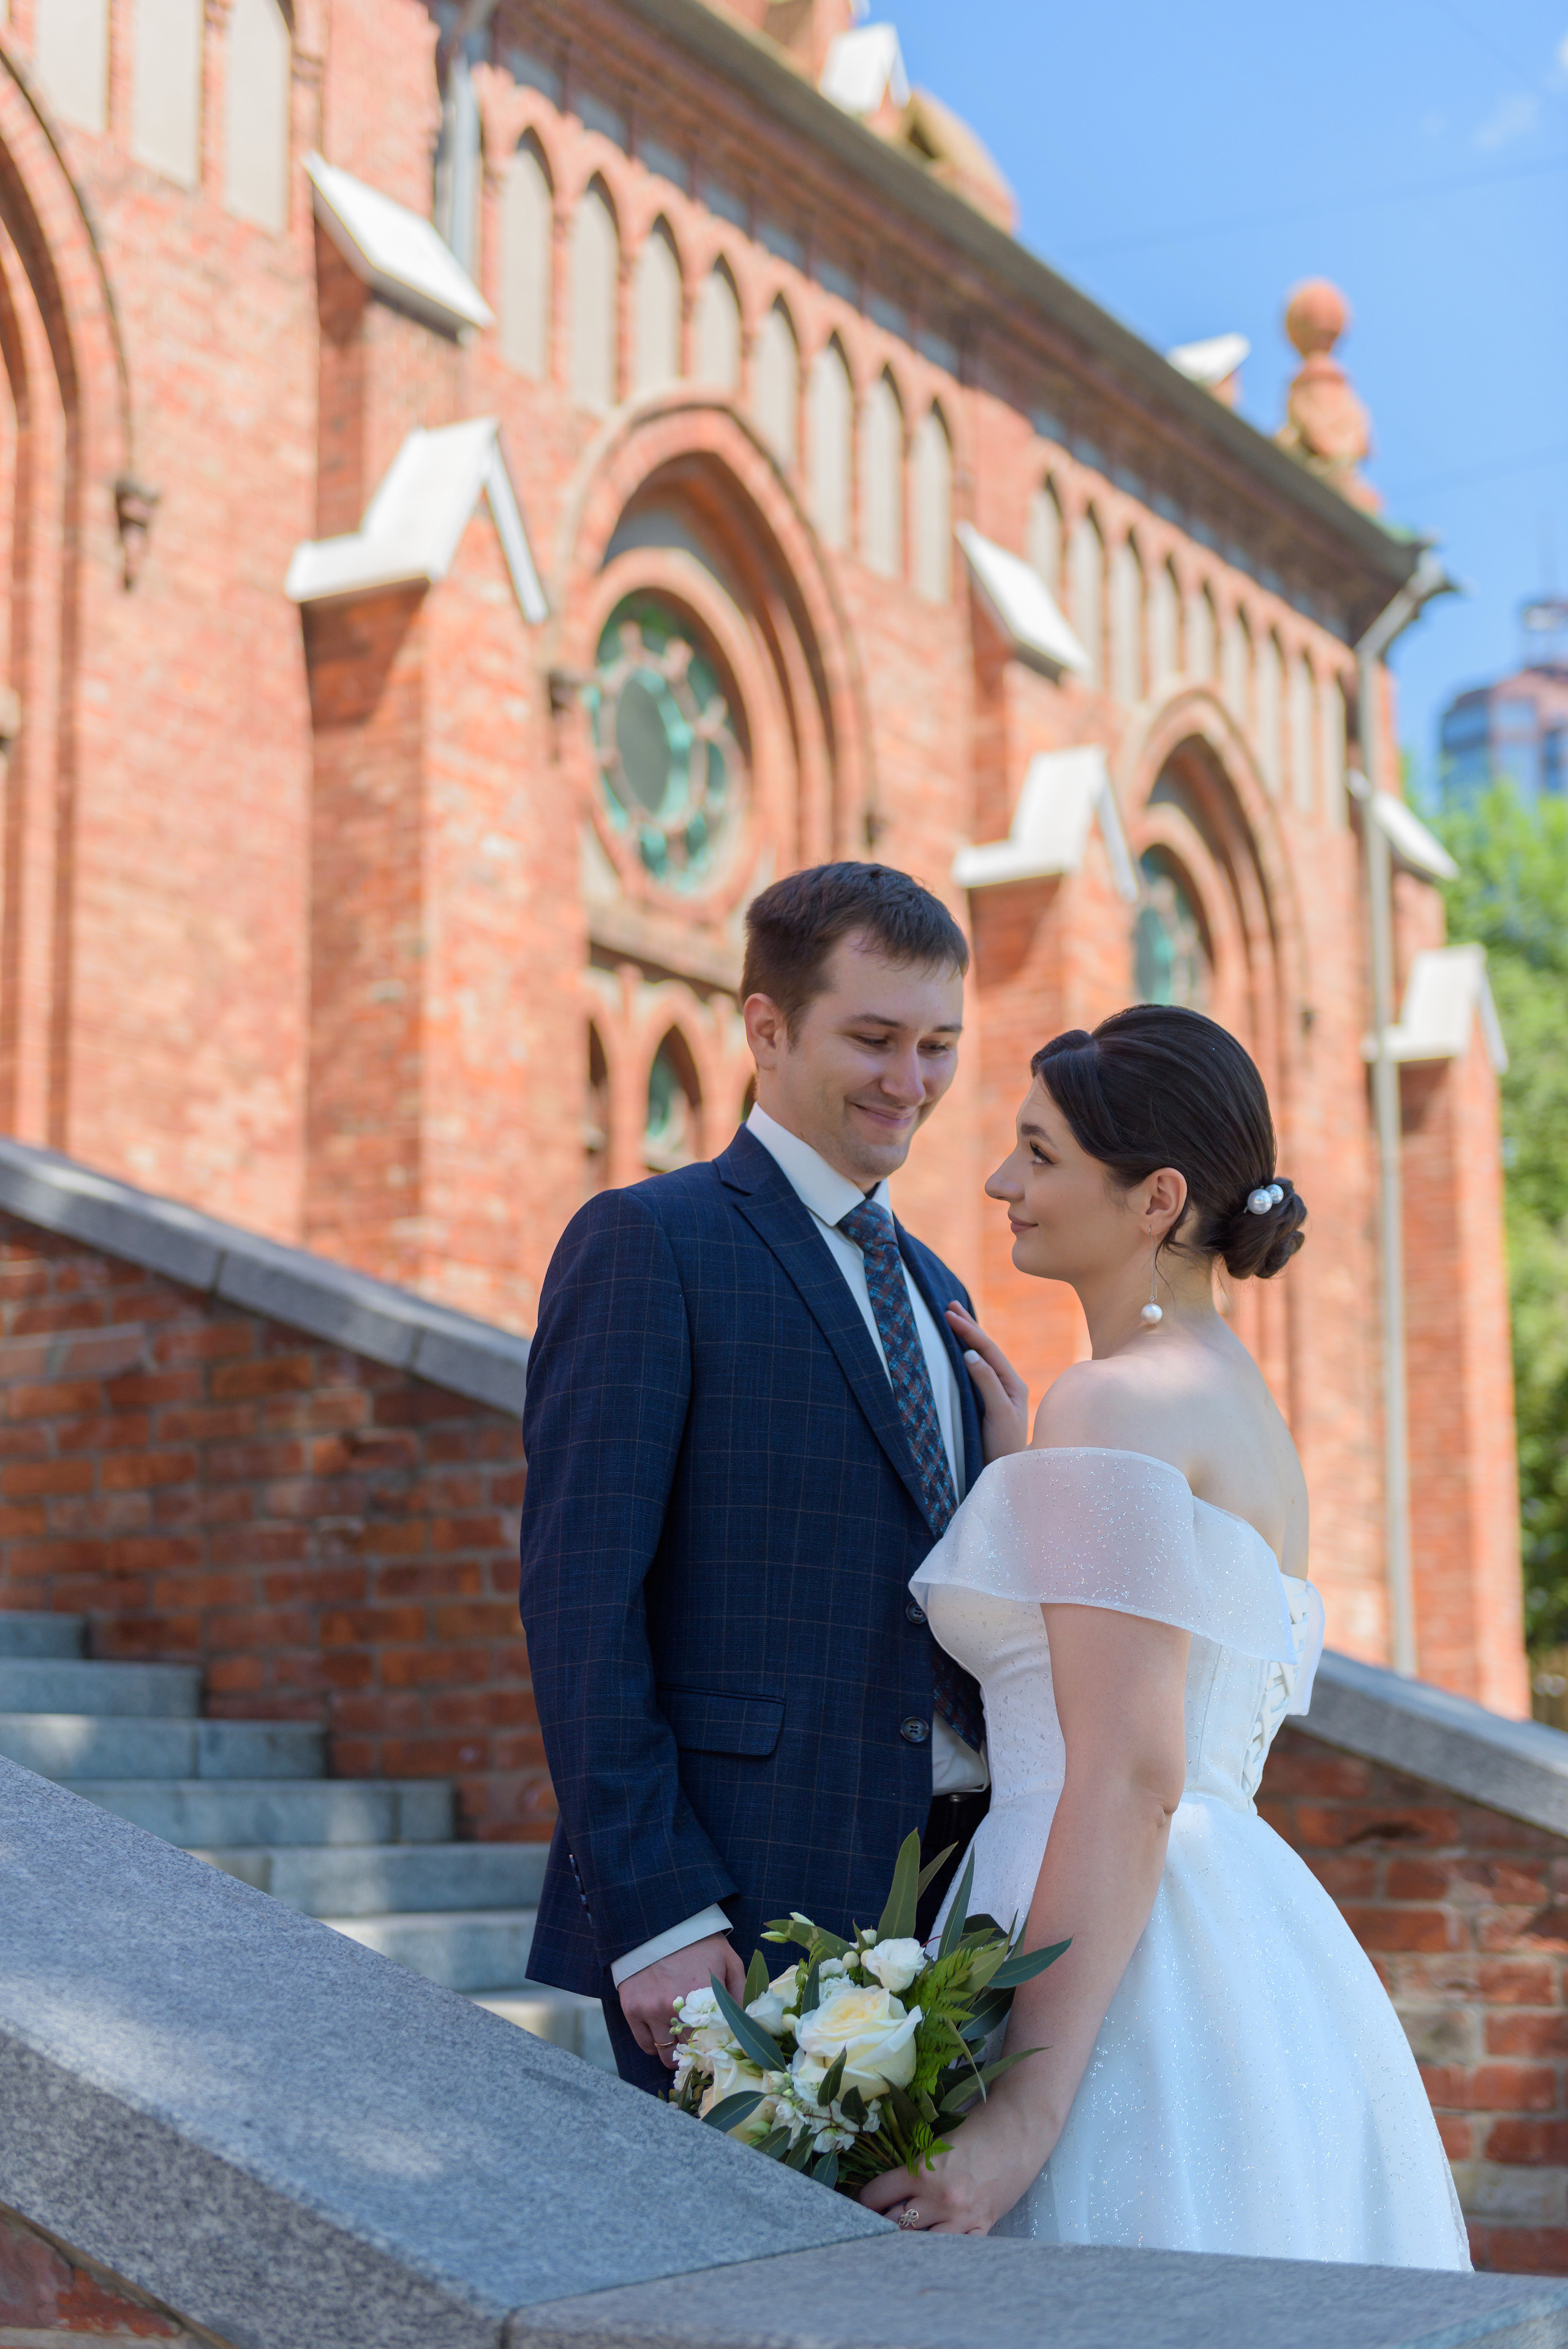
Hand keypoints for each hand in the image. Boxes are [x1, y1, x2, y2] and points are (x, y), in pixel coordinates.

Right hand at [618, 1931, 745, 2065]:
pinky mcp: (632, 2009)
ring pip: (667, 2054)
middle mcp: (676, 2006)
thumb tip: (749, 2025)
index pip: (717, 2041)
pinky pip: (646, 2045)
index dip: (720, 2049)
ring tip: (683, 2041)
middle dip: (699, 2052)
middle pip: (691, 2051)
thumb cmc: (699, 1943)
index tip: (721, 2049)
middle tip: (702, 2046)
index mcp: (704, 1995)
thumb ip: (741, 1994)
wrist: (659, 1924)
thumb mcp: (728, 1961)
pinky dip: (656, 2045)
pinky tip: (665, 2033)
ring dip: (677, 2053)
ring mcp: (651, 2010)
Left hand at [858, 2088, 1054, 2233]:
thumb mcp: (939, 2143)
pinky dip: (943, 2246)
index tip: (864, 2201)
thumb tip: (895, 2187)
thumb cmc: (979, 2126)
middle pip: (896, 2224)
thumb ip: (918, 2167)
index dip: (866, 2199)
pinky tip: (935, 2241)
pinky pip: (956, 2248)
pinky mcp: (983, 2225)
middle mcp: (940, 2199)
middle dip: (883, 2222)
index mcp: (924, 2171)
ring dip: (911, 2237)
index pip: (879, 2195)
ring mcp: (963, 2217)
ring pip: (922, 2243)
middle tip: (878, 2220)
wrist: (1020, 2128)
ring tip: (904, 2233)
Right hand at [946, 1304, 1028, 1462]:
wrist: (1010, 1476)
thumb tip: (970, 1353)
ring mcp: (996, 1394)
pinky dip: (963, 1356)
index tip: (949, 1314)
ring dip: (966, 1338)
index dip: (969, 1331)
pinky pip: (974, 1373)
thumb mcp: (998, 1414)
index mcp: (1012, 1384)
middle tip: (949, 1304)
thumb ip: (986, 1383)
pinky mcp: (986, 1405)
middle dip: (968, 1326)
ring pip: (980, 1359)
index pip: (988, 1350)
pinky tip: (955, 1350)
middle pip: (986, 1349)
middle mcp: (1006, 1385)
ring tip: (952, 1318)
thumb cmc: (1005, 1448)